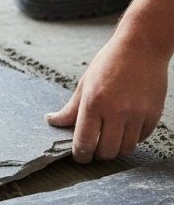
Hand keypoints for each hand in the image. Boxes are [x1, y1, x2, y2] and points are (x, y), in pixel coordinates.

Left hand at [46, 30, 168, 162]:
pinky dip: (132, 139)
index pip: (84, 142)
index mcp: (94, 103)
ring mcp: (137, 114)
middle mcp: (116, 111)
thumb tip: (52, 121)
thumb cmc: (109, 63)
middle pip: (106, 151)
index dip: (80, 155)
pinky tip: (125, 129)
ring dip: (116, 148)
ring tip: (109, 140)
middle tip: (94, 150)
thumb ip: (71, 109)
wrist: (141, 47)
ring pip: (125, 148)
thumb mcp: (85, 84)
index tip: (80, 157)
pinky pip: (141, 138)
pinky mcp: (153, 114)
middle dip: (98, 155)